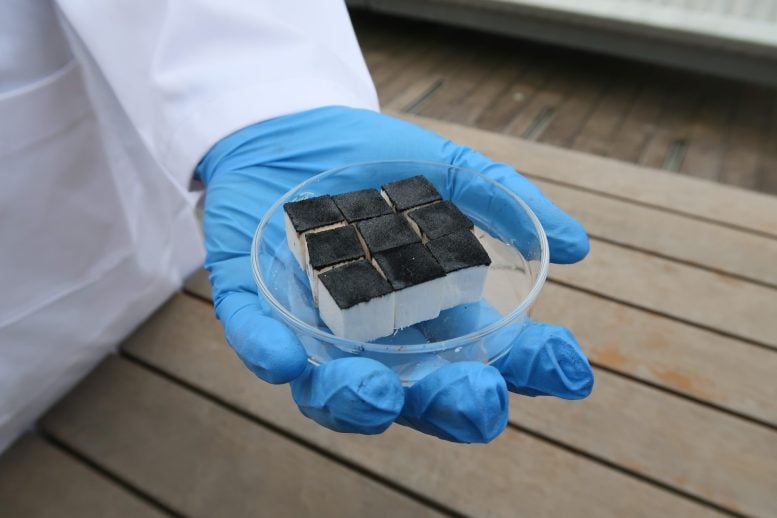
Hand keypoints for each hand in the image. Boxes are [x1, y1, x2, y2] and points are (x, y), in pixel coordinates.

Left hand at [197, 106, 592, 442]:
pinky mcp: (254, 304)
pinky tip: (284, 358)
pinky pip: (256, 340)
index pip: (485, 358)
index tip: (569, 371)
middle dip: (448, 406)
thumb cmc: (375, 162)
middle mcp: (375, 338)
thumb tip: (579, 245)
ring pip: (332, 393)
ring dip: (355, 402)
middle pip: (415, 396)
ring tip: (375, 390)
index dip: (528, 372)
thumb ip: (506, 202)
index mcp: (428, 314)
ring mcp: (312, 328)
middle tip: (477, 395)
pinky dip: (268, 352)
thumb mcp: (448, 170)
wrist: (292, 130)